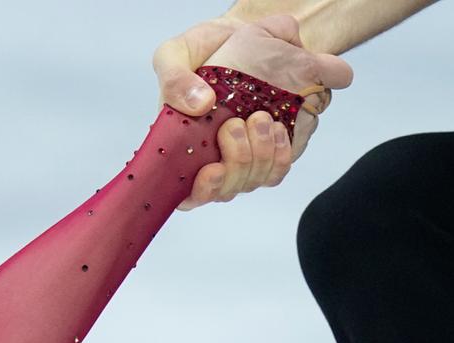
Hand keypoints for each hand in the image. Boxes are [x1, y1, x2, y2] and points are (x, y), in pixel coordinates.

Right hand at [154, 14, 352, 211]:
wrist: (242, 36)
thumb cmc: (202, 51)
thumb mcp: (174, 55)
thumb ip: (175, 80)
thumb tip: (200, 106)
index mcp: (181, 149)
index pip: (185, 194)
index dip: (200, 193)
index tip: (212, 171)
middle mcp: (210, 162)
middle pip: (225, 191)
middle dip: (237, 159)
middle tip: (236, 123)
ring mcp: (240, 160)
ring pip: (251, 182)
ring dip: (260, 154)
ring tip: (260, 118)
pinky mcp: (267, 154)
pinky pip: (275, 172)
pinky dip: (279, 155)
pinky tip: (277, 129)